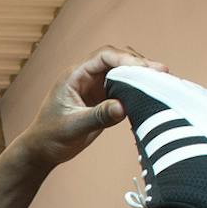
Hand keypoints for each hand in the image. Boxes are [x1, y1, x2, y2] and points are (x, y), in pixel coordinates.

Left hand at [12, 46, 168, 170]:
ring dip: (141, 76)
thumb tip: (123, 107)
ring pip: (123, 73)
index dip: (125, 59)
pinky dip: (139, 90)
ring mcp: (96, 87)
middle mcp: (86, 77)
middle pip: (117, 60)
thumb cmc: (50, 136)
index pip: (104, 56)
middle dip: (139, 64)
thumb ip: (98, 116)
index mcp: (75, 75)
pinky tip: (153, 95)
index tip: (144, 68)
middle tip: (162, 73)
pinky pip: (124, 89)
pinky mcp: (103, 100)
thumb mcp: (73, 127)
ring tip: (163, 82)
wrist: (42, 150)